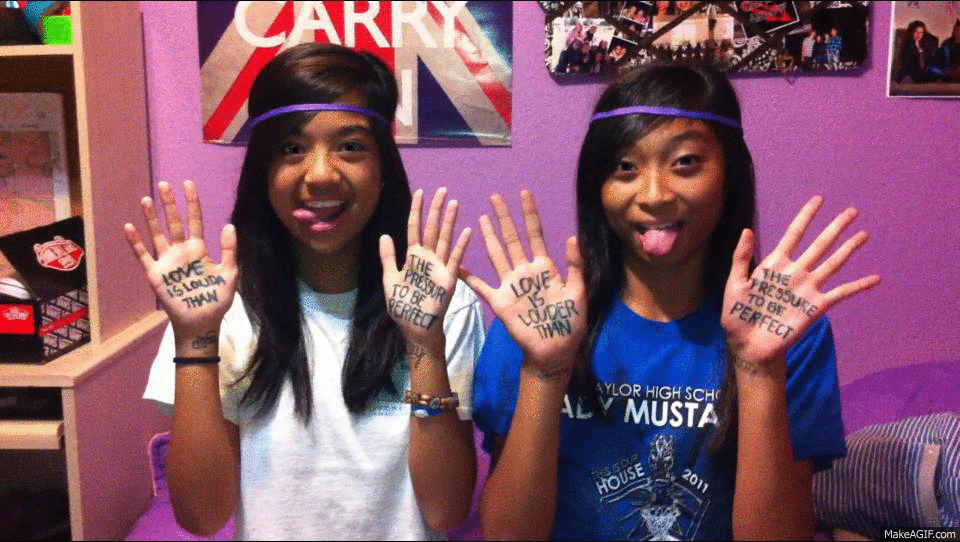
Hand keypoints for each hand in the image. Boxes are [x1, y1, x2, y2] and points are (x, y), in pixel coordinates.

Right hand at [123, 181, 237, 337]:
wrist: (202, 322)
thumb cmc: (217, 300)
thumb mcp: (230, 274)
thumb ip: (229, 250)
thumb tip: (229, 225)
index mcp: (200, 250)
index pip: (195, 221)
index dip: (192, 203)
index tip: (188, 184)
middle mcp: (181, 252)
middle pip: (174, 223)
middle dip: (170, 204)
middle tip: (164, 185)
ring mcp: (167, 262)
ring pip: (157, 234)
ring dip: (151, 218)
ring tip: (146, 199)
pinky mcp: (156, 274)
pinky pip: (144, 255)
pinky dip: (136, 242)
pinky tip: (129, 227)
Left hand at [380, 188, 471, 350]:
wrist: (416, 326)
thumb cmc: (402, 305)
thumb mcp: (390, 279)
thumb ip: (388, 257)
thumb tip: (385, 234)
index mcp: (412, 256)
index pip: (414, 227)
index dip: (417, 210)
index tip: (421, 192)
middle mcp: (427, 257)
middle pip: (432, 228)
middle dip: (436, 209)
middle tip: (442, 190)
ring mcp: (440, 266)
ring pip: (444, 238)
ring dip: (449, 221)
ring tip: (454, 203)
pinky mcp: (449, 277)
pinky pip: (455, 258)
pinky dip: (460, 245)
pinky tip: (466, 231)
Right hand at [461, 191, 585, 378]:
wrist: (555, 350)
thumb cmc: (570, 323)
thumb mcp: (577, 293)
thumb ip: (575, 266)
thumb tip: (571, 237)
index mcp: (545, 268)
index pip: (535, 234)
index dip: (530, 214)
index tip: (524, 193)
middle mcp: (525, 271)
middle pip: (512, 238)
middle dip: (504, 217)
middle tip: (495, 197)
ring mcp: (511, 285)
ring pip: (497, 254)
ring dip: (489, 236)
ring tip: (481, 217)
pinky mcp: (500, 302)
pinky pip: (481, 286)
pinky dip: (470, 277)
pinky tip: (459, 264)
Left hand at [722, 196, 879, 369]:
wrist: (748, 346)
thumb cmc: (737, 315)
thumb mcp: (734, 284)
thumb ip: (741, 257)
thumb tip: (747, 229)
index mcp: (774, 264)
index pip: (794, 234)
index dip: (806, 216)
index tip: (819, 199)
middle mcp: (795, 272)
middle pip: (819, 244)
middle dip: (835, 227)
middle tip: (852, 211)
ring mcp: (807, 288)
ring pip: (832, 263)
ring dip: (848, 249)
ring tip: (863, 234)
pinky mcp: (815, 307)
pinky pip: (841, 293)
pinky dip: (858, 286)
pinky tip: (876, 278)